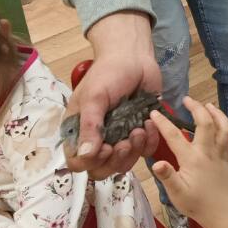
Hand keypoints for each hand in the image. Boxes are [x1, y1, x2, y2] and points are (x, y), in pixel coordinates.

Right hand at [67, 12, 160, 179]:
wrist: (134, 57)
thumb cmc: (109, 73)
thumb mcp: (94, 97)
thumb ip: (90, 126)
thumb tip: (85, 155)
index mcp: (79, 130)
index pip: (78, 163)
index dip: (91, 163)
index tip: (105, 147)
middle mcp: (97, 138)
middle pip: (102, 170)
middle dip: (116, 160)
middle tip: (125, 141)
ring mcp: (119, 137)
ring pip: (124, 164)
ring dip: (133, 151)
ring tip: (139, 129)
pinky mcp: (139, 133)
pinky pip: (144, 151)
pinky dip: (149, 142)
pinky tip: (149, 123)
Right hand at [149, 98, 227, 227]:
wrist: (221, 212)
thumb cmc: (196, 203)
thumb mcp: (176, 192)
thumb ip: (167, 176)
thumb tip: (157, 162)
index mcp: (192, 158)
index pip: (175, 136)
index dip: (163, 123)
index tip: (154, 112)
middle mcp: (207, 151)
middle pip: (204, 123)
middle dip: (196, 108)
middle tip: (187, 99)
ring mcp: (220, 153)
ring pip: (223, 127)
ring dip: (216, 113)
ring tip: (208, 105)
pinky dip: (226, 125)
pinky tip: (222, 122)